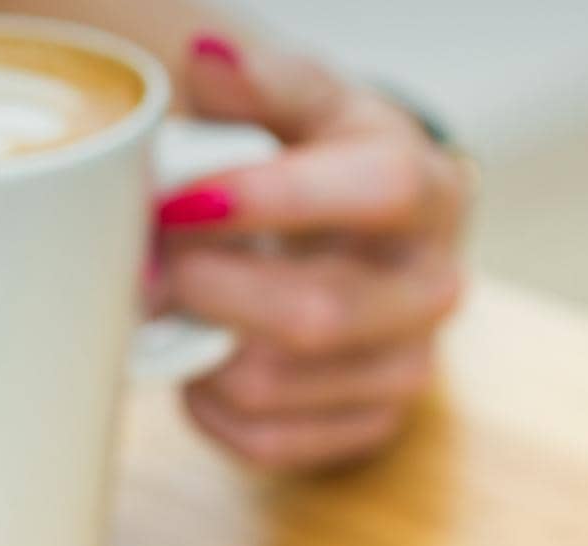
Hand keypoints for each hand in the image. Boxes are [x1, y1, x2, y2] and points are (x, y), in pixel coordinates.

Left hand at [156, 35, 469, 470]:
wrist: (371, 246)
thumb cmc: (328, 168)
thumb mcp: (309, 107)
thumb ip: (265, 83)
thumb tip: (209, 61)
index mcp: (431, 193)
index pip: (376, 193)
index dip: (272, 199)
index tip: (179, 198)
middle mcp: (435, 290)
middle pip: (315, 314)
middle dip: (210, 289)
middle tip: (152, 263)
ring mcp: (409, 371)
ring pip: (274, 386)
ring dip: (197, 350)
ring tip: (173, 308)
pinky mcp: (371, 430)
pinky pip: (266, 442)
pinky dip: (208, 408)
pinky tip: (201, 363)